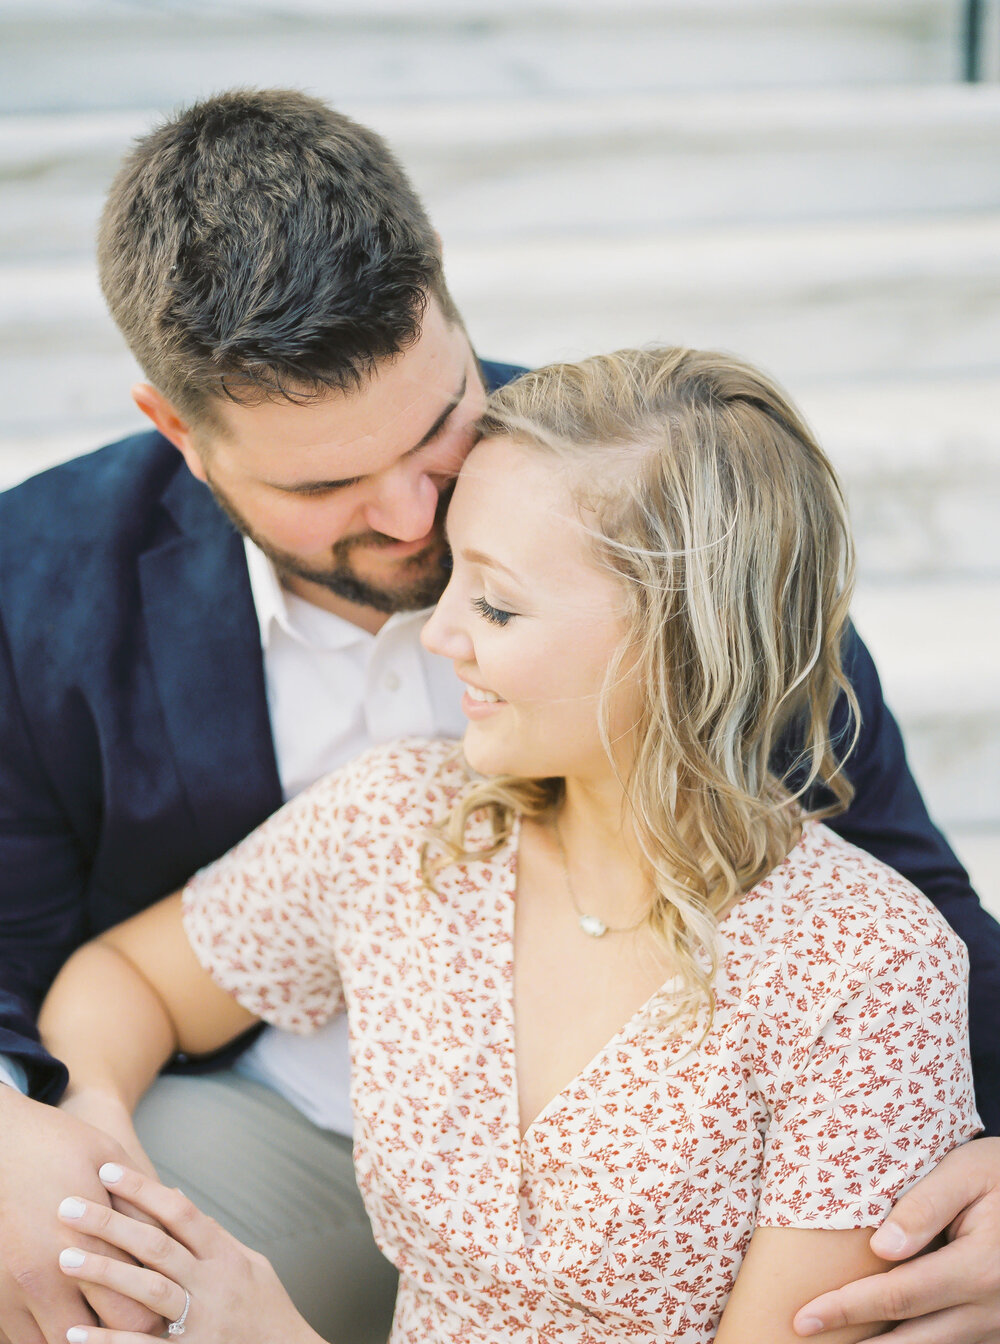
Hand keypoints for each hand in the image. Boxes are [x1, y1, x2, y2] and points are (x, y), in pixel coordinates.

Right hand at [0, 1086, 161, 1343]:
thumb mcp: (109, 1161)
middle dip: (120, 1336)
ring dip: (80, 1339)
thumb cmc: (58, 1144)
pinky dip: (44, 1337)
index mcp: (87, 1245)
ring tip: (99, 1324)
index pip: (134, 1316)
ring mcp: (14, 1292)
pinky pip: (21, 1341)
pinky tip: (63, 1320)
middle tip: (135, 1319)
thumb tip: (175, 1239)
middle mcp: (48, 1278)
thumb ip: (142, 1207)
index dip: (154, 1318)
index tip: (163, 1308)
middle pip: (97, 1341)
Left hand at [56, 1164, 325, 1343]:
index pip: (180, 1212)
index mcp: (225, 1256)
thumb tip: (178, 1198)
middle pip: (157, 1245)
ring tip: (65, 1258)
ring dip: (105, 1272)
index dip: (143, 1189)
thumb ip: (213, 1234)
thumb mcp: (250, 1264)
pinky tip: (75, 1332)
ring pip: (149, 1289)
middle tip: (68, 1206)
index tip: (108, 1170)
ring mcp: (202, 1321)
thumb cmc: (268, 1311)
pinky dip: (109, 1339)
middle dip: (111, 1224)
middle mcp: (213, 1283)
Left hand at [794, 1138, 999, 1342]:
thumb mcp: (967, 1172)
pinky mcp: (997, 1328)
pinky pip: (953, 1343)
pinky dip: (917, 1342)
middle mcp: (991, 1308)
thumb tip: (881, 1248)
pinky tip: (883, 1337)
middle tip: (805, 1343)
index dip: (846, 1309)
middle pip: (913, 1340)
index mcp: (979, 1268)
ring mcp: (998, 1325)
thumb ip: (924, 1207)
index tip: (804, 1317)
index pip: (897, 1297)